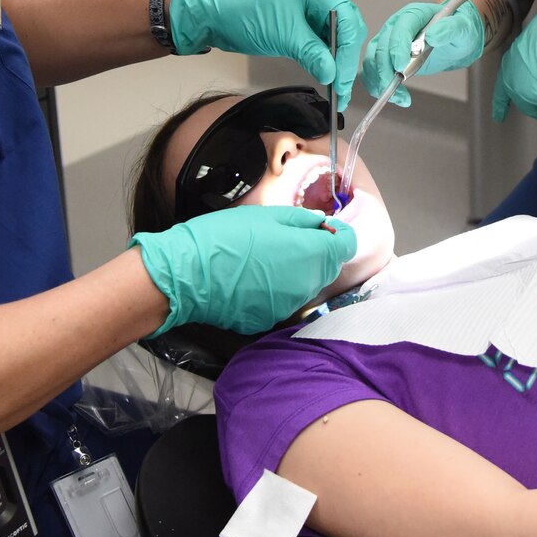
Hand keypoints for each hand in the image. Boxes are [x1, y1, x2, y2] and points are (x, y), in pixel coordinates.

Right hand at [130, 205, 357, 334]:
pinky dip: (275, 290)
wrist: (188, 275)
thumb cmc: (226, 236)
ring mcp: (288, 306)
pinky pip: (283, 301)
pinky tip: (252, 279)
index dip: (337, 233)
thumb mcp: (266, 215)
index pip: (347, 245)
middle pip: (327, 266)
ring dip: (296, 272)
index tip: (321, 227)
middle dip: (316, 252)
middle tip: (287, 238)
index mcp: (312, 254)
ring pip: (305, 285)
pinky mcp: (268, 320)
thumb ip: (301, 220)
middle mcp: (307, 285)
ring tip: (265, 258)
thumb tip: (322, 224)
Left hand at [170, 0, 367, 108]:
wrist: (216, 17)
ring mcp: (312, 11)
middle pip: (347, 28)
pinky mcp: (304, 26)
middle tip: (342, 87)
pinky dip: (326, 62)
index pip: (347, 17)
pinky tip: (328, 79)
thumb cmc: (246, 13)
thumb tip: (333, 74)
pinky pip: (323, 45)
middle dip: (346, 59)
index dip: (349, 48)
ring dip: (338, 64)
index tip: (344, 75)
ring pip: (337, 39)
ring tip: (338, 90)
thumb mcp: (284, 35)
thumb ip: (313, 53)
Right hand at [362, 1, 486, 106]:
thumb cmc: (459, 30)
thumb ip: (450, 29)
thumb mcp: (462, 28)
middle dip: (386, 69)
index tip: (400, 66)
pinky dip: (377, 84)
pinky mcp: (387, 56)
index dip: (397, 47)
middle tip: (397, 86)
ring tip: (398, 97)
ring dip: (380, 79)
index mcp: (414, 14)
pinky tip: (393, 96)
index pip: (400, 28)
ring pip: (373, 59)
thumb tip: (433, 35)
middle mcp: (397, 26)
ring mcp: (389, 41)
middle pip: (382, 46)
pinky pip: (374, 70)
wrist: (455, 41)